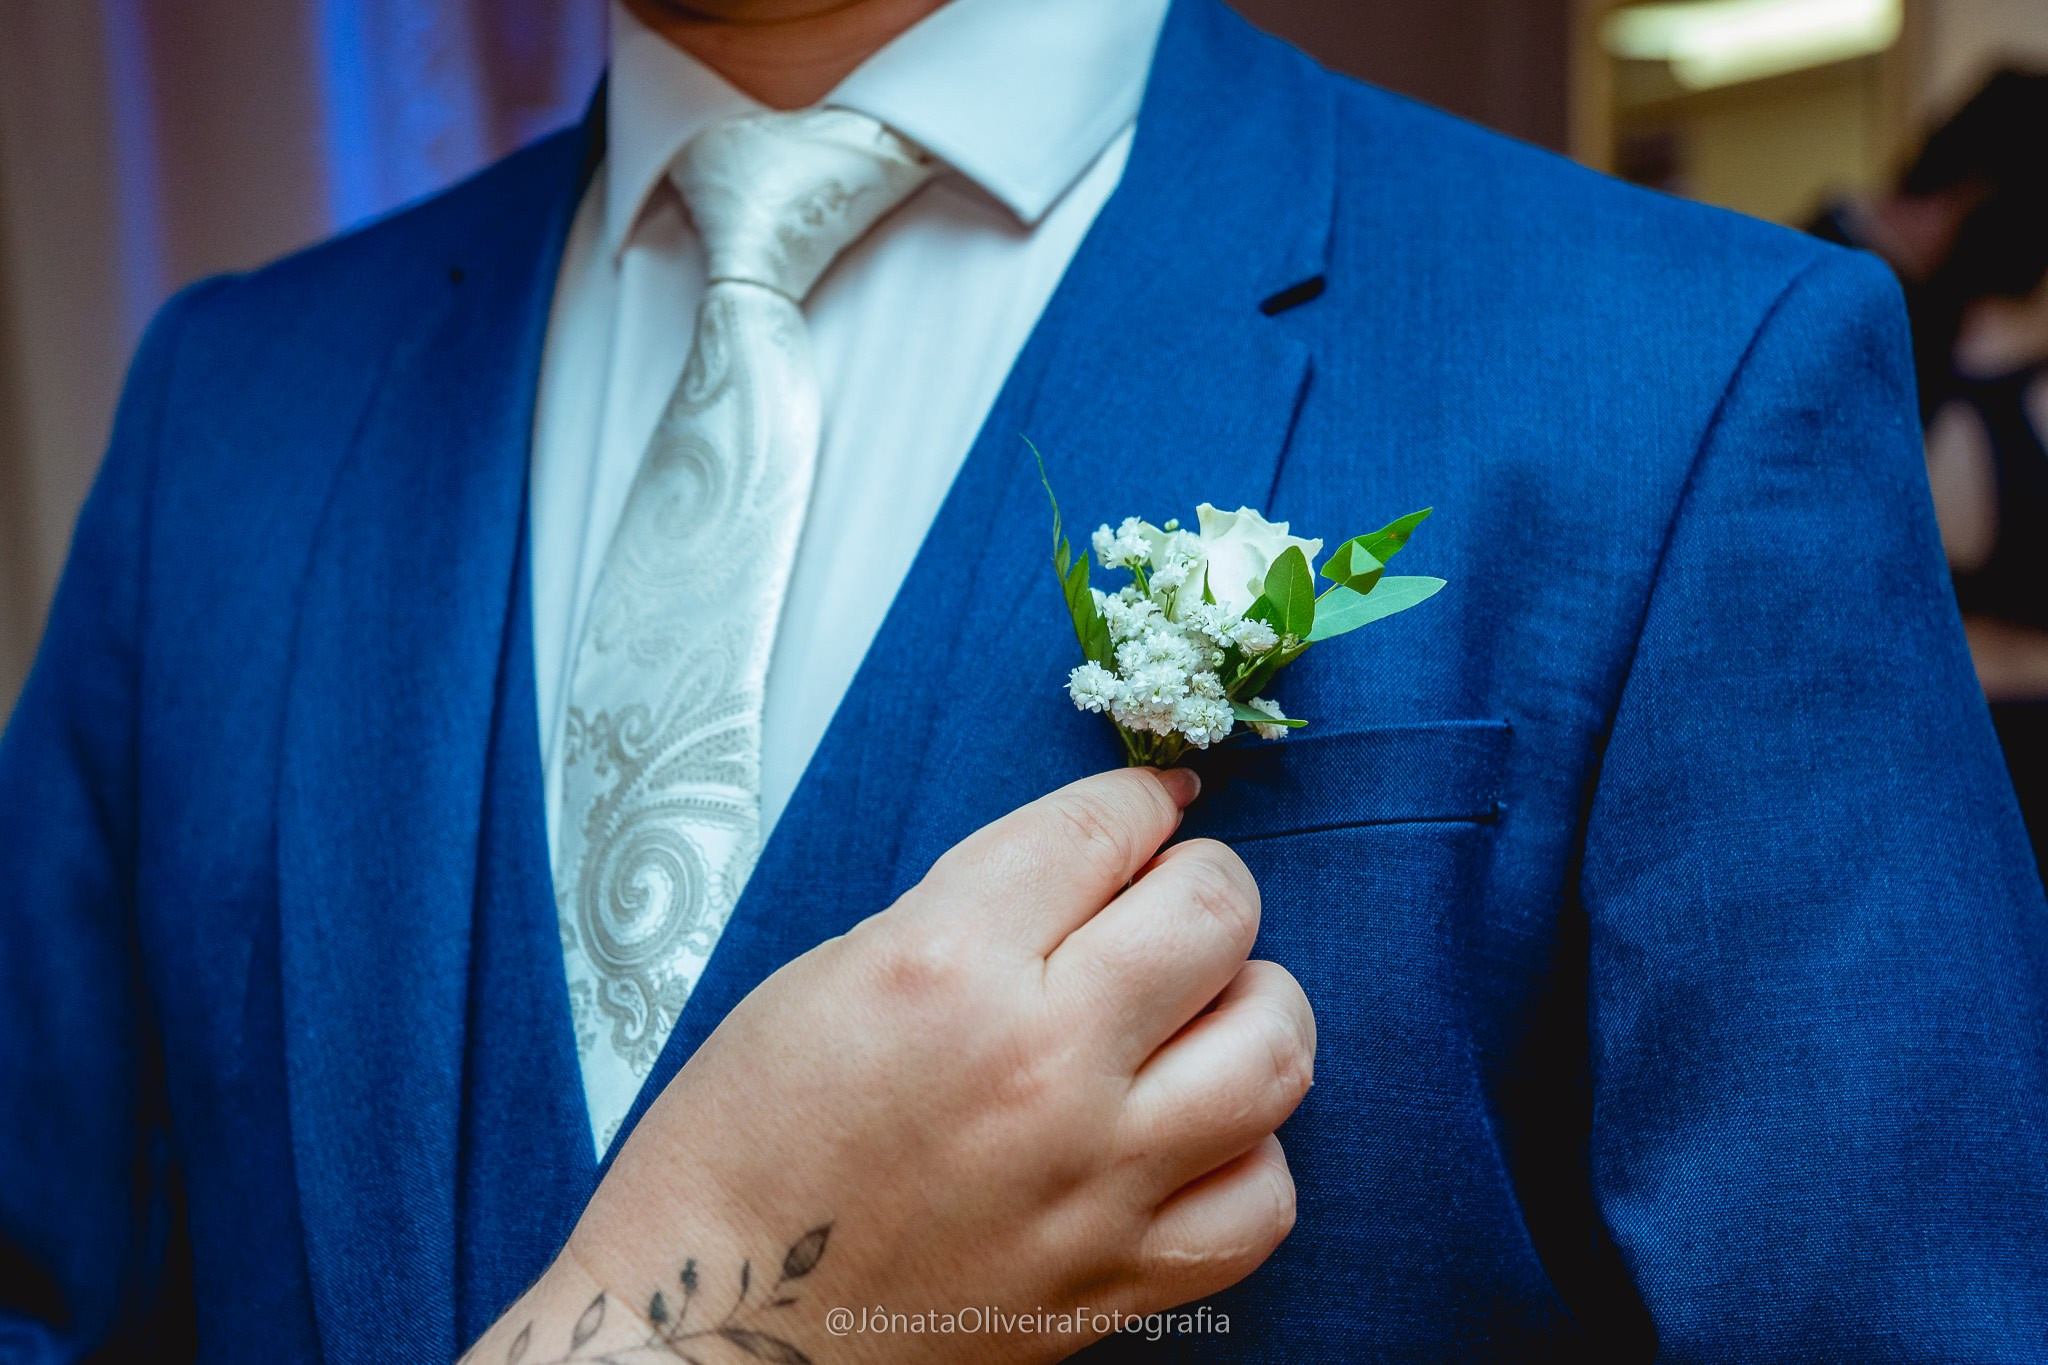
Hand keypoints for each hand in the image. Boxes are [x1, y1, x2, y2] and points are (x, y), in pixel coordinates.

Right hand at [465, 768, 1313, 1363]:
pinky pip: (1262, 1198)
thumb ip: (974, 907)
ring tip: (1200, 1012)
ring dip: (1251, 1004)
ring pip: (1275, 1048)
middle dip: (1205, 882)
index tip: (1146, 805)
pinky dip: (1247, 1151)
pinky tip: (1193, 1134)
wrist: (710, 1331)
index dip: (1134, 798)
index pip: (1102, 828)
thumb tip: (1095, 867)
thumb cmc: (744, 1148)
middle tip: (1169, 901)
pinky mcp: (1117, 1278)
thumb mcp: (831, 973)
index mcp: (948, 964)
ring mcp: (1095, 1180)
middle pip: (1217, 913)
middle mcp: (1042, 1064)